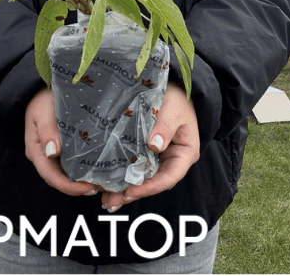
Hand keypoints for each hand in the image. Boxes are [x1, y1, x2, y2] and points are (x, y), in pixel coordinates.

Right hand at [24, 88, 98, 196]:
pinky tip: (101, 169)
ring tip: (104, 182)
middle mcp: (45, 156)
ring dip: (84, 180)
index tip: (88, 188)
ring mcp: (55, 153)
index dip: (69, 187)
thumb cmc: (43, 100)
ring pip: (68, 173)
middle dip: (80, 187)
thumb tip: (52, 152)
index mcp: (36, 151)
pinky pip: (75, 163)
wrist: (43, 89)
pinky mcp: (65, 147)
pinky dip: (86, 169)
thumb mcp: (42, 113)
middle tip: (102, 188)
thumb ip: (47, 131)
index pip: (51, 176)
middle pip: (61, 179)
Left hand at [100, 84, 199, 211]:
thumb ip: (165, 126)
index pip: (169, 177)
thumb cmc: (177, 98)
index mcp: (185, 153)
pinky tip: (104, 187)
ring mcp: (157, 159)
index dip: (151, 187)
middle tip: (110, 201)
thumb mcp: (174, 109)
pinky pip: (133, 170)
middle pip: (153, 183)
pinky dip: (120, 178)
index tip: (131, 190)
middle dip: (132, 194)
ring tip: (105, 200)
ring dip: (123, 191)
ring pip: (141, 180)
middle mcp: (171, 160)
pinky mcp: (144, 154)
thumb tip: (155, 146)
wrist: (172, 87)